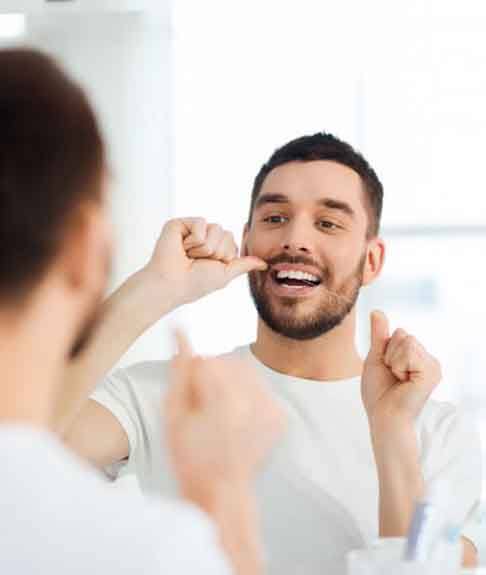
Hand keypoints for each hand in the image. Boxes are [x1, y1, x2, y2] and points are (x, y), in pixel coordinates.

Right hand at [143, 218, 266, 307]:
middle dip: (215, 251)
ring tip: (188, 256)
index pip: (233, 241)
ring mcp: (191, 229)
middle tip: (196, 262)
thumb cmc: (195, 283)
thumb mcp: (226, 274)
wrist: (172, 284)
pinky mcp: (180, 223)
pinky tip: (181, 247)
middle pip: (226, 233)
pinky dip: (194, 239)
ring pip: (215, 228)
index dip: (224, 256)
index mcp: (215, 248)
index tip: (208, 267)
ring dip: (204, 248)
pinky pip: (201, 223)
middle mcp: (204, 237)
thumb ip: (244, 265)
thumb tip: (264, 264)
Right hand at [164, 331, 285, 507]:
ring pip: (245, 371)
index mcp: (225, 398)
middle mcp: (255, 399)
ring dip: (230, 382)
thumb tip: (179, 330)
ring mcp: (272, 407)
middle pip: (228, 362)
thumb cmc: (191, 456)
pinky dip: (246, 395)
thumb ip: (179, 369)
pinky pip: (259, 387)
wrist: (222, 491)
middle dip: (212, 376)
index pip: (206, 360)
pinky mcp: (280, 415)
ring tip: (220, 413)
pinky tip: (236, 419)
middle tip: (204, 408)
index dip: (193, 377)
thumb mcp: (173, 413)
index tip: (192, 400)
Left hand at [361, 310, 441, 425]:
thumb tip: (377, 311)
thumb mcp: (376, 358)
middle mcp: (428, 359)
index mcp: (417, 357)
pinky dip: (398, 364)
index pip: (399, 332)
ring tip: (398, 379)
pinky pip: (409, 349)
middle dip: (389, 353)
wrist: (384, 416)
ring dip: (393, 359)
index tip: (387, 369)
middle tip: (392, 376)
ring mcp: (432, 365)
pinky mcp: (432, 371)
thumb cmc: (379, 393)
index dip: (385, 349)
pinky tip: (404, 381)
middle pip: (403, 333)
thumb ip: (380, 335)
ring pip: (406, 339)